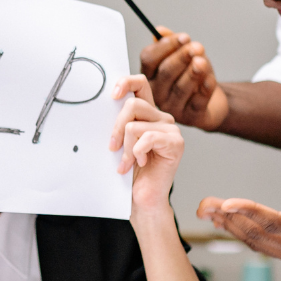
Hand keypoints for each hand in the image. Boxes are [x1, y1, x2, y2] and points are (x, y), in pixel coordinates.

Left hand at [109, 76, 184, 217]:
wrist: (143, 198)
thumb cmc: (132, 171)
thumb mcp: (120, 141)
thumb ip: (120, 122)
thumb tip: (104, 104)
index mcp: (149, 114)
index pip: (140, 84)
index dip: (126, 82)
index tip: (112, 95)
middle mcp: (161, 118)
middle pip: (133, 104)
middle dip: (116, 127)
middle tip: (112, 147)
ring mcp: (171, 130)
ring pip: (135, 124)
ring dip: (125, 147)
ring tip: (127, 162)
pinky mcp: (176, 143)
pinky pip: (147, 138)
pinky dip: (137, 153)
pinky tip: (140, 163)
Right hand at [139, 26, 227, 129]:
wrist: (212, 101)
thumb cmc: (193, 76)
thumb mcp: (184, 56)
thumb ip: (172, 43)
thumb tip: (160, 31)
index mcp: (149, 75)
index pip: (149, 59)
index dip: (166, 46)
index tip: (184, 37)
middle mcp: (156, 93)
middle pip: (165, 72)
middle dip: (182, 57)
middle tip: (197, 47)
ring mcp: (172, 107)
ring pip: (181, 88)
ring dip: (193, 72)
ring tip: (203, 61)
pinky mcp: (190, 117)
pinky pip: (197, 102)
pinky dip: (204, 89)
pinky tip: (210, 79)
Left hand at [196, 178, 280, 267]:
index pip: (276, 223)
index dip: (250, 212)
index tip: (227, 202)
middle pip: (258, 234)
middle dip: (229, 218)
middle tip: (205, 203)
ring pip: (256, 241)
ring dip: (230, 226)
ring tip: (207, 210)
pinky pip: (261, 244)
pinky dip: (241, 232)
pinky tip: (226, 221)